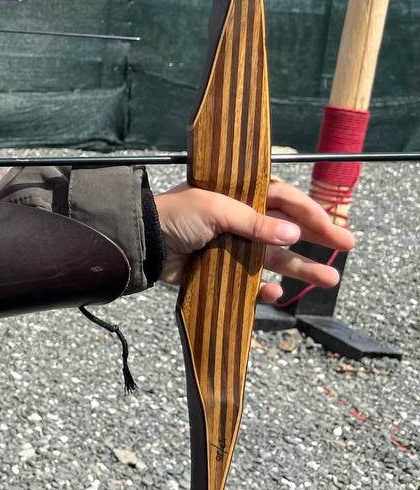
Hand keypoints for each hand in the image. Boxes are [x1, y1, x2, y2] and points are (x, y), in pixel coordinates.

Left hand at [154, 180, 354, 301]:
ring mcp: (230, 246)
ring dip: (300, 267)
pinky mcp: (219, 270)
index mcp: (236, 195)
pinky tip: (275, 293)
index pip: (281, 199)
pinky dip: (262, 289)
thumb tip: (293, 234)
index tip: (331, 225)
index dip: (307, 211)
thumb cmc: (174, 216)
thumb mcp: (215, 209)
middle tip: (347, 246)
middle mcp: (238, 219)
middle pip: (285, 228)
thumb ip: (254, 222)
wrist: (141, 243)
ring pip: (273, 257)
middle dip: (316, 237)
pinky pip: (248, 281)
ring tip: (331, 280)